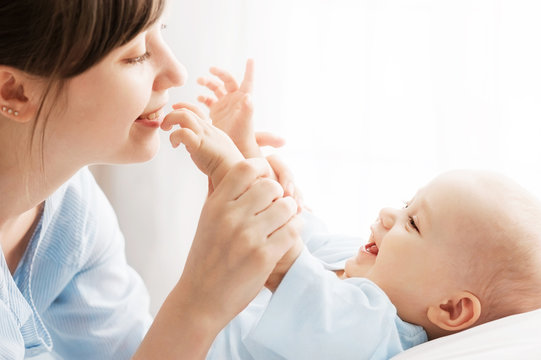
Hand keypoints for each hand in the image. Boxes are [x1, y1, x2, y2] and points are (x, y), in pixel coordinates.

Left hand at [162, 105, 243, 186]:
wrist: (231, 169)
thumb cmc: (223, 162)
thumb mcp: (212, 147)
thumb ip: (202, 143)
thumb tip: (190, 147)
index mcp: (209, 128)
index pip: (195, 110)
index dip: (182, 107)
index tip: (174, 109)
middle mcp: (205, 128)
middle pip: (186, 111)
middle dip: (171, 115)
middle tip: (165, 126)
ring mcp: (202, 134)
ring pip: (183, 115)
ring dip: (170, 120)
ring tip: (167, 130)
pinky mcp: (198, 143)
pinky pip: (182, 132)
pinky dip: (174, 136)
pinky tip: (175, 145)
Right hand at [177, 158, 302, 328]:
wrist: (200, 299)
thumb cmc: (206, 258)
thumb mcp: (208, 220)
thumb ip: (226, 196)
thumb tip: (249, 170)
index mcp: (216, 205)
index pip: (246, 168)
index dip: (261, 170)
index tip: (265, 181)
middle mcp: (230, 217)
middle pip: (270, 186)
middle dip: (278, 195)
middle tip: (275, 206)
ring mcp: (247, 237)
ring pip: (285, 207)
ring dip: (289, 213)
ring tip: (283, 222)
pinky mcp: (263, 256)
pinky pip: (292, 230)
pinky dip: (295, 230)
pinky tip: (287, 235)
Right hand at [197, 59, 259, 157]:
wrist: (233, 150)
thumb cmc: (242, 138)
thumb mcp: (245, 123)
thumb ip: (248, 110)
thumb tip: (248, 96)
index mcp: (243, 100)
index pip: (248, 81)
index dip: (249, 71)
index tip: (251, 60)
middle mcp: (235, 101)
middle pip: (228, 81)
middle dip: (219, 74)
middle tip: (211, 70)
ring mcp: (225, 106)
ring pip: (216, 88)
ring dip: (208, 83)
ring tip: (200, 82)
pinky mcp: (216, 112)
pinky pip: (208, 100)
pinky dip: (203, 97)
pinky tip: (198, 99)